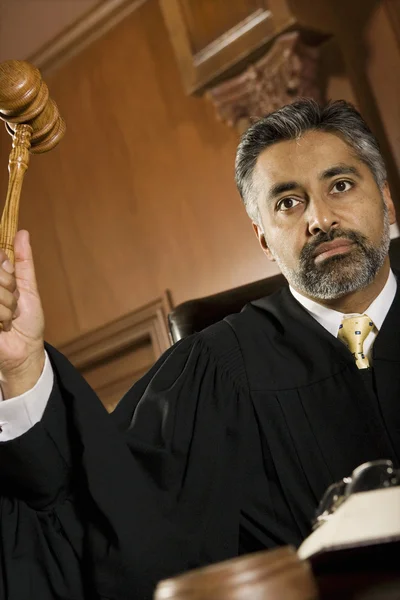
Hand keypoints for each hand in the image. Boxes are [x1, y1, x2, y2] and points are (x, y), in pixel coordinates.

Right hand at [0, 230, 44, 397]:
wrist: (24, 350)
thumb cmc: (27, 321)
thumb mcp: (28, 287)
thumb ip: (23, 262)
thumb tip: (22, 233)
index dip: (6, 271)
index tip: (12, 283)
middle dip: (9, 290)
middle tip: (13, 306)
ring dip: (6, 306)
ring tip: (7, 318)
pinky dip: (1, 316)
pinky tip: (1, 325)